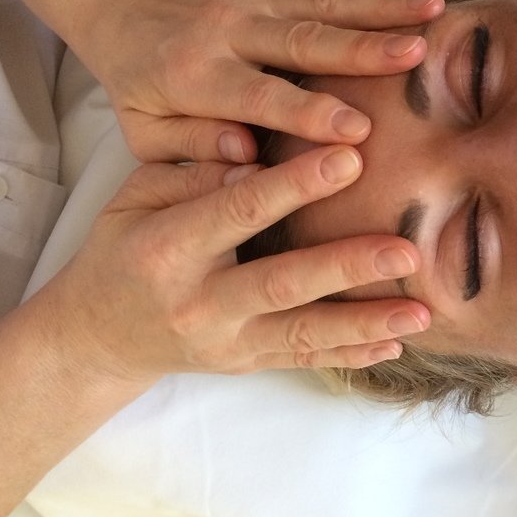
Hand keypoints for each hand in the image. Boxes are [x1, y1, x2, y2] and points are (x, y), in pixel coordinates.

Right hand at [34, 144, 428, 387]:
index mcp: (168, 250)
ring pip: (304, 333)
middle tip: (406, 250)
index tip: (350, 157)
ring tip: (422, 312)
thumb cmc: (121, 249)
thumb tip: (250, 152)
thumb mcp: (133, 199)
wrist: (95, 335)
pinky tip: (397, 342)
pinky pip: (305, 359)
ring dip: (366, 323)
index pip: (239, 213)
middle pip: (282, 283)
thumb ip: (189, 174)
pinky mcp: (246, 363)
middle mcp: (199, 303)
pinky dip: (352, 354)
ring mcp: (226, 341)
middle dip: (347, 266)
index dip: (295, 186)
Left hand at [71, 0, 443, 162]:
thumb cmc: (143, 90)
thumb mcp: (145, 133)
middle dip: (361, 51)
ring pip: (327, 9)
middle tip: (412, 59)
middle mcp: (228, 31)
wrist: (126, 10)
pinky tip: (426, 6)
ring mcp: (256, 4)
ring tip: (434, 18)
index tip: (357, 132)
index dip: (306, 112)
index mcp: (192, 75)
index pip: (257, 95)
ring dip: (385, 13)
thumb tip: (245, 156)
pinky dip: (381, 0)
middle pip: (303, 41)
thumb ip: (192, 148)